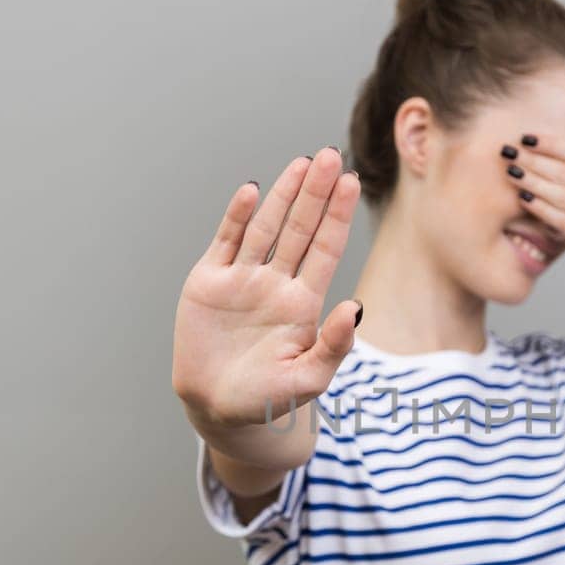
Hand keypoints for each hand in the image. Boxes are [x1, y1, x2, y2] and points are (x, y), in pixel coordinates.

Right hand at [171, 147, 361, 429]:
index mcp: (304, 303)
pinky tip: (253, 192)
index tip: (353, 182)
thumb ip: (333, 346)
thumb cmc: (268, 399)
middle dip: (315, 193)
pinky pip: (226, 242)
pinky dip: (238, 217)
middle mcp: (276, 283)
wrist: (217, 409)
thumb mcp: (308, 379)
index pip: (326, 249)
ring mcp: (242, 279)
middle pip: (300, 228)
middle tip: (331, 156)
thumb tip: (355, 308)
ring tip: (302, 163)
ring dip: (283, 196)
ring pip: (266, 228)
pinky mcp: (209, 282)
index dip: (338, 216)